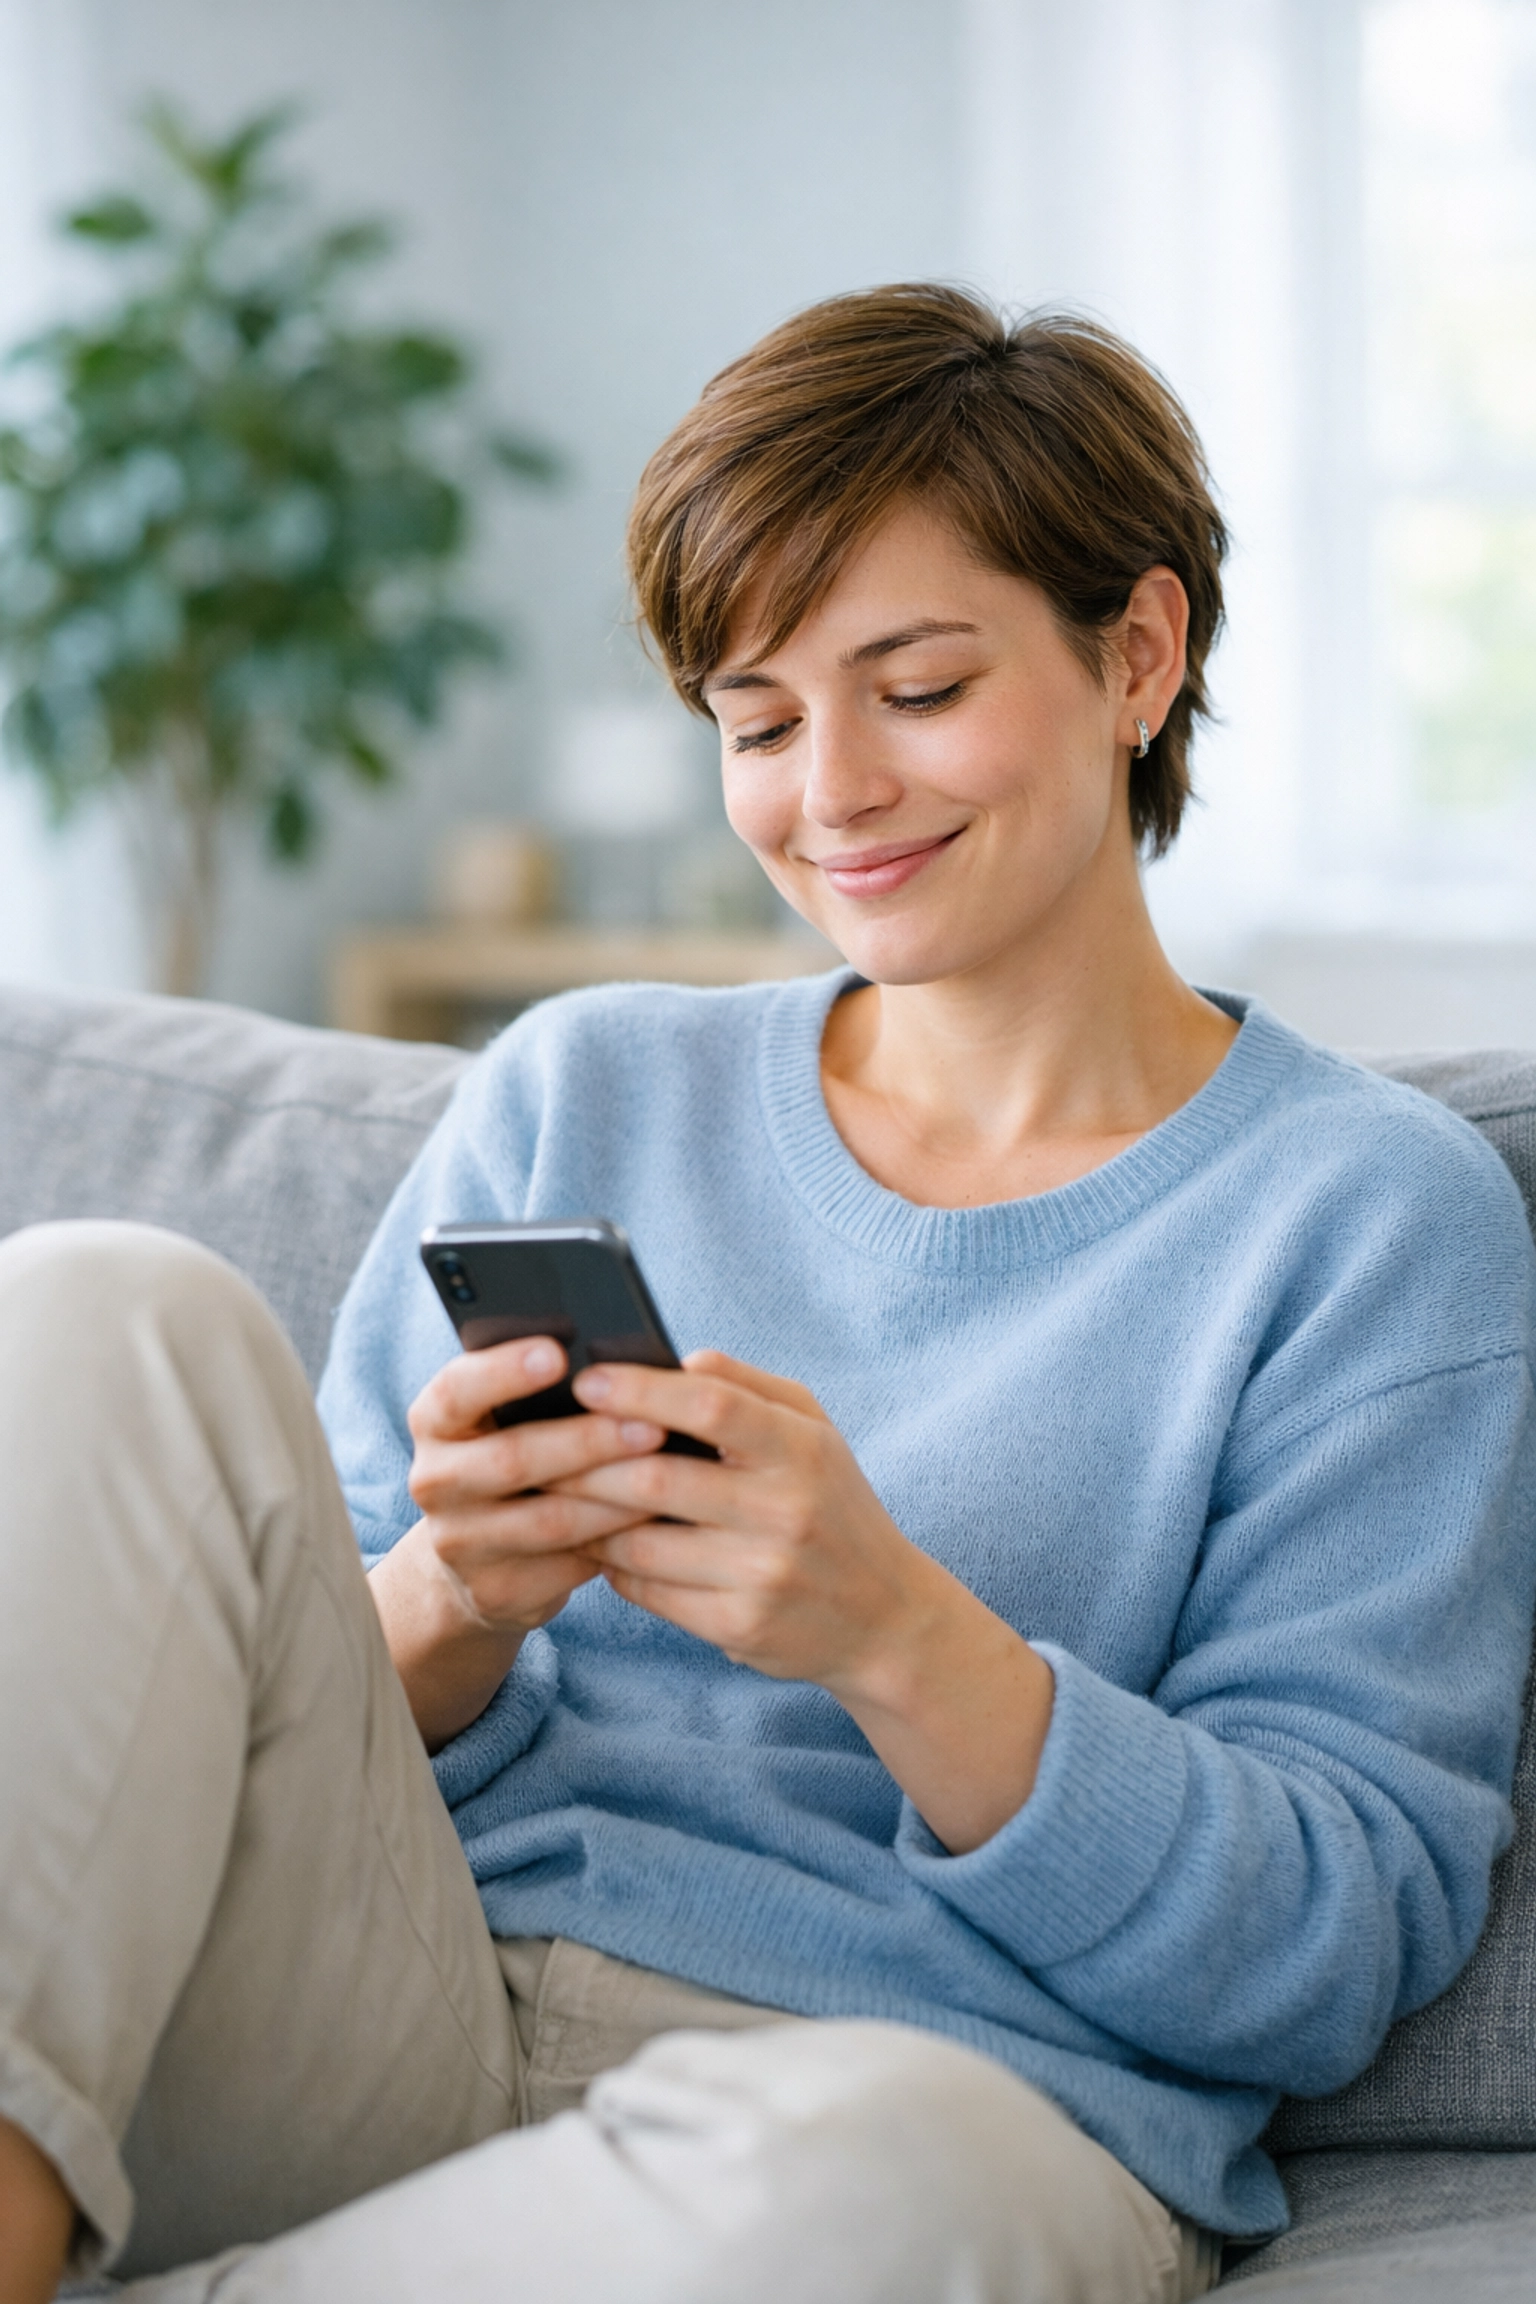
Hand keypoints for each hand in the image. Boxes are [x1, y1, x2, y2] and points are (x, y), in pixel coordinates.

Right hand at [369, 1334, 665, 1749]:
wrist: (480, 1558)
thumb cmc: (518, 1459)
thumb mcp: (509, 1420)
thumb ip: (545, 1392)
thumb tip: (623, 1364)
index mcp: (436, 1421)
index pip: (458, 1389)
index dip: (504, 1371)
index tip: (558, 1352)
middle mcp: (434, 1480)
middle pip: (511, 1458)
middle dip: (588, 1441)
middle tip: (651, 1425)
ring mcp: (458, 1543)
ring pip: (548, 1519)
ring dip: (615, 1497)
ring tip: (670, 1474)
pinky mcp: (494, 1590)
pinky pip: (567, 1565)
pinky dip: (617, 1542)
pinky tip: (658, 1523)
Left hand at [556, 1351, 1055, 1851]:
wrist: (886, 1617)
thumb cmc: (836, 1507)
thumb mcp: (815, 1434)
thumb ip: (750, 1389)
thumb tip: (680, 1360)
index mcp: (801, 1450)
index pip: (709, 1406)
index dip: (639, 1390)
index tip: (584, 1379)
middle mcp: (785, 1512)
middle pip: (656, 1477)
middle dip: (586, 1460)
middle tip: (539, 1444)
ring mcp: (762, 1575)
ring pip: (640, 1541)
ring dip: (588, 1518)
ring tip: (559, 1496)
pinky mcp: (740, 1627)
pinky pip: (649, 1591)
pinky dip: (614, 1565)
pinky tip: (603, 1546)